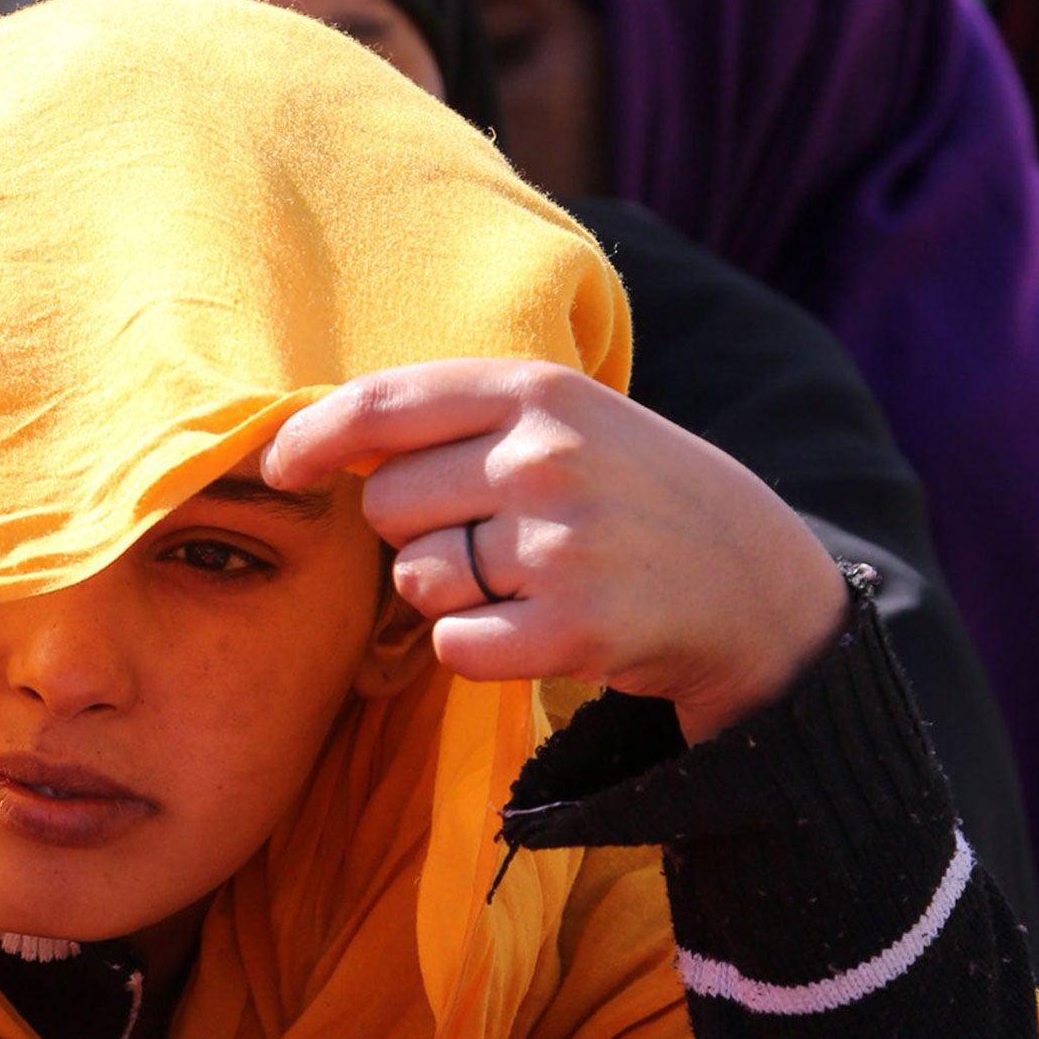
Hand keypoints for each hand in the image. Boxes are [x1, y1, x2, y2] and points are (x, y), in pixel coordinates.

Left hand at [262, 360, 848, 742]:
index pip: (383, 403)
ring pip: (415, 579)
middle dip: (415, 531)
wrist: (758, 590)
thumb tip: (321, 436)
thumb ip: (463, 418)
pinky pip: (452, 646)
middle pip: (385, 504)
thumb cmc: (636, 498)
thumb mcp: (570, 421)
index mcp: (539, 389)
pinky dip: (478, 649)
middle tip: (492, 539)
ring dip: (449, 594)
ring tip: (528, 582)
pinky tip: (538, 629)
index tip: (280, 465)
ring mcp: (560, 543)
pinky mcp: (571, 629)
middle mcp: (545, 456)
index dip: (312, 436)